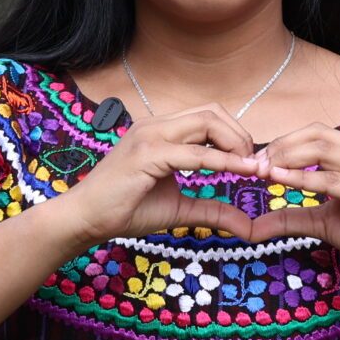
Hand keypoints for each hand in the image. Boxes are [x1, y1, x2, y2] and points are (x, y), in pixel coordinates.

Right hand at [61, 104, 260, 243]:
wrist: (86, 219)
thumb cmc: (126, 209)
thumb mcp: (181, 209)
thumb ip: (214, 211)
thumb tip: (249, 227)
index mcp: (162, 131)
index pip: (209, 116)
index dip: (237, 135)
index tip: (254, 163)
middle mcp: (156, 125)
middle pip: (213, 112)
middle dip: (241, 136)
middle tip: (254, 165)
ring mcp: (149, 135)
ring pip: (206, 122)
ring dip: (235, 143)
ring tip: (249, 168)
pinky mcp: (146, 154)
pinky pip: (194, 153)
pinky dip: (222, 161)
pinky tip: (239, 172)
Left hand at [248, 125, 339, 288]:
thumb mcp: (324, 223)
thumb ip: (292, 218)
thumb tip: (252, 228)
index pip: (319, 134)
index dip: (286, 142)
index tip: (259, 160)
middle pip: (319, 135)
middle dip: (283, 146)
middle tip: (255, 164)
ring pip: (324, 151)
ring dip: (289, 158)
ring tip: (264, 170)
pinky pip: (333, 181)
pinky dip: (304, 179)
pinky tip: (281, 180)